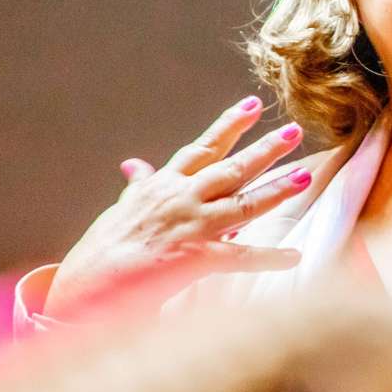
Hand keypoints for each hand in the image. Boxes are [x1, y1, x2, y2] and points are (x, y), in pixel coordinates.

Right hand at [44, 95, 310, 320]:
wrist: (84, 288)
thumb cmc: (101, 251)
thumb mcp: (121, 209)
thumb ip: (138, 187)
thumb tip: (135, 165)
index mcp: (163, 186)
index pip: (202, 148)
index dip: (229, 125)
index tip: (252, 104)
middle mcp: (181, 199)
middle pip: (231, 168)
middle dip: (265, 148)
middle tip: (293, 130)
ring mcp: (191, 227)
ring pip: (244, 203)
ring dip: (278, 189)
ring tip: (306, 176)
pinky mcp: (195, 258)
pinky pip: (240, 256)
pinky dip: (269, 257)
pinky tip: (294, 256)